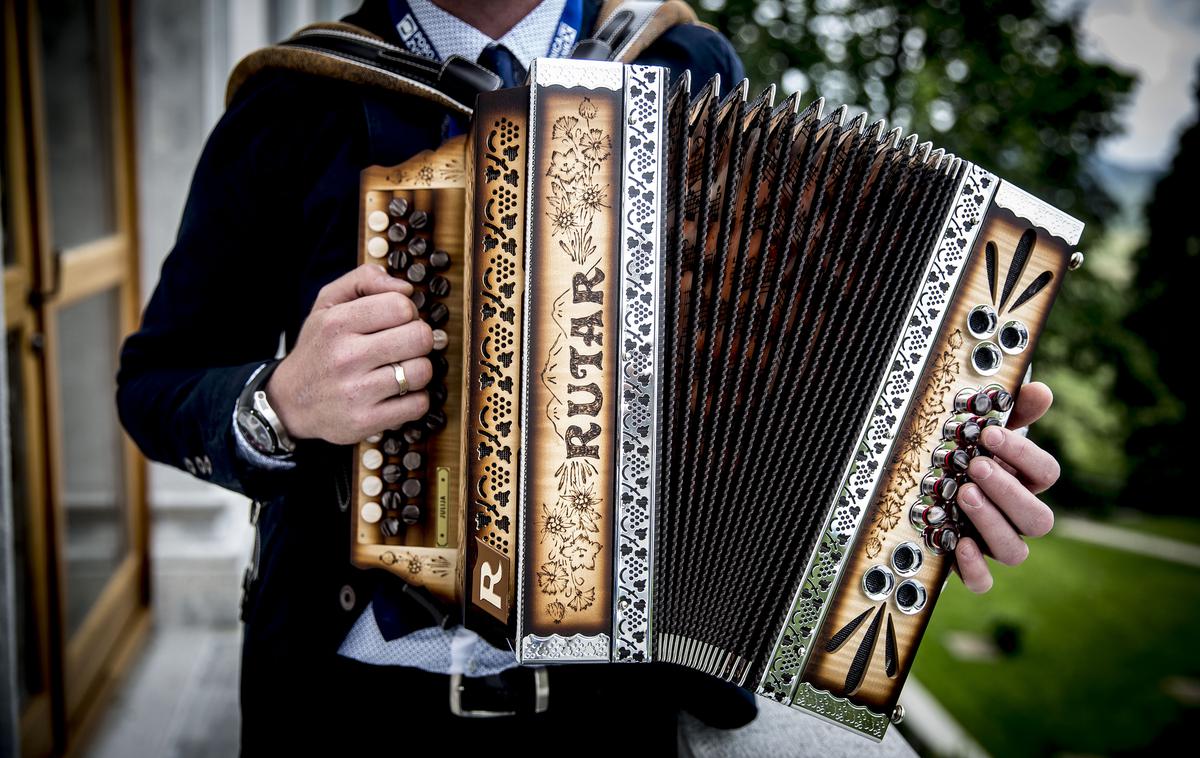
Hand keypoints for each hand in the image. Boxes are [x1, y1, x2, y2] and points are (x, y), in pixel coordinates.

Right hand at [267, 263, 432, 444]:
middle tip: (404, 346)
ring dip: (418, 370)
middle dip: (419, 339)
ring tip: (400, 370)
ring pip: (422, 371)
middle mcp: (346, 357)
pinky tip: (398, 394)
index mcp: (337, 323)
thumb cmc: (319, 347)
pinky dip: (415, 399)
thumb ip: (364, 280)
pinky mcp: (365, 421)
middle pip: (420, 337)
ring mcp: (356, 391)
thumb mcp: (327, 303)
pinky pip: (418, 404)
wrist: (290, 401)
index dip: (408, 312)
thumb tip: (406, 288)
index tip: (398, 322)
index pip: (401, 306)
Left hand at [953, 381, 1058, 592]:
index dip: (1024, 456)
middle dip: (1008, 492)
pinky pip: (983, 581)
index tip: (990, 434)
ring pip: (1015, 551)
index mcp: (1024, 483)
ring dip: (991, 522)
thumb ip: (1010, 412)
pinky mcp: (968, 564)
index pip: (1047, 474)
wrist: (928, 490)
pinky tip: (959, 543)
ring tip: (964, 495)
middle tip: (976, 467)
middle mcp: (1015, 516)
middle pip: (1039, 519)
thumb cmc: (962, 457)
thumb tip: (1040, 390)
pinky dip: (975, 568)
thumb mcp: (981, 432)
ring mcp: (993, 542)